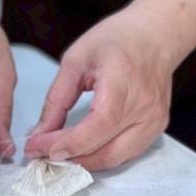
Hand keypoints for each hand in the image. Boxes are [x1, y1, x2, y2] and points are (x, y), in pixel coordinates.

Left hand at [23, 9, 177, 171]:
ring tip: (61, 152)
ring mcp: (155, 119)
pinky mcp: (158, 126)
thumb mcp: (76, 60)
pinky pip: (128, 153)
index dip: (64, 144)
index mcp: (122, 82)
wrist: (156, 33)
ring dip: (85, 162)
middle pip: (104, 151)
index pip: (95, 127)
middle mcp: (144, 106)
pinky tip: (85, 147)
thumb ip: (57, 99)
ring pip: (116, 158)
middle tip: (42, 152)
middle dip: (69, 158)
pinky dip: (103, 155)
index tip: (36, 147)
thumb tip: (40, 134)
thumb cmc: (117, 38)